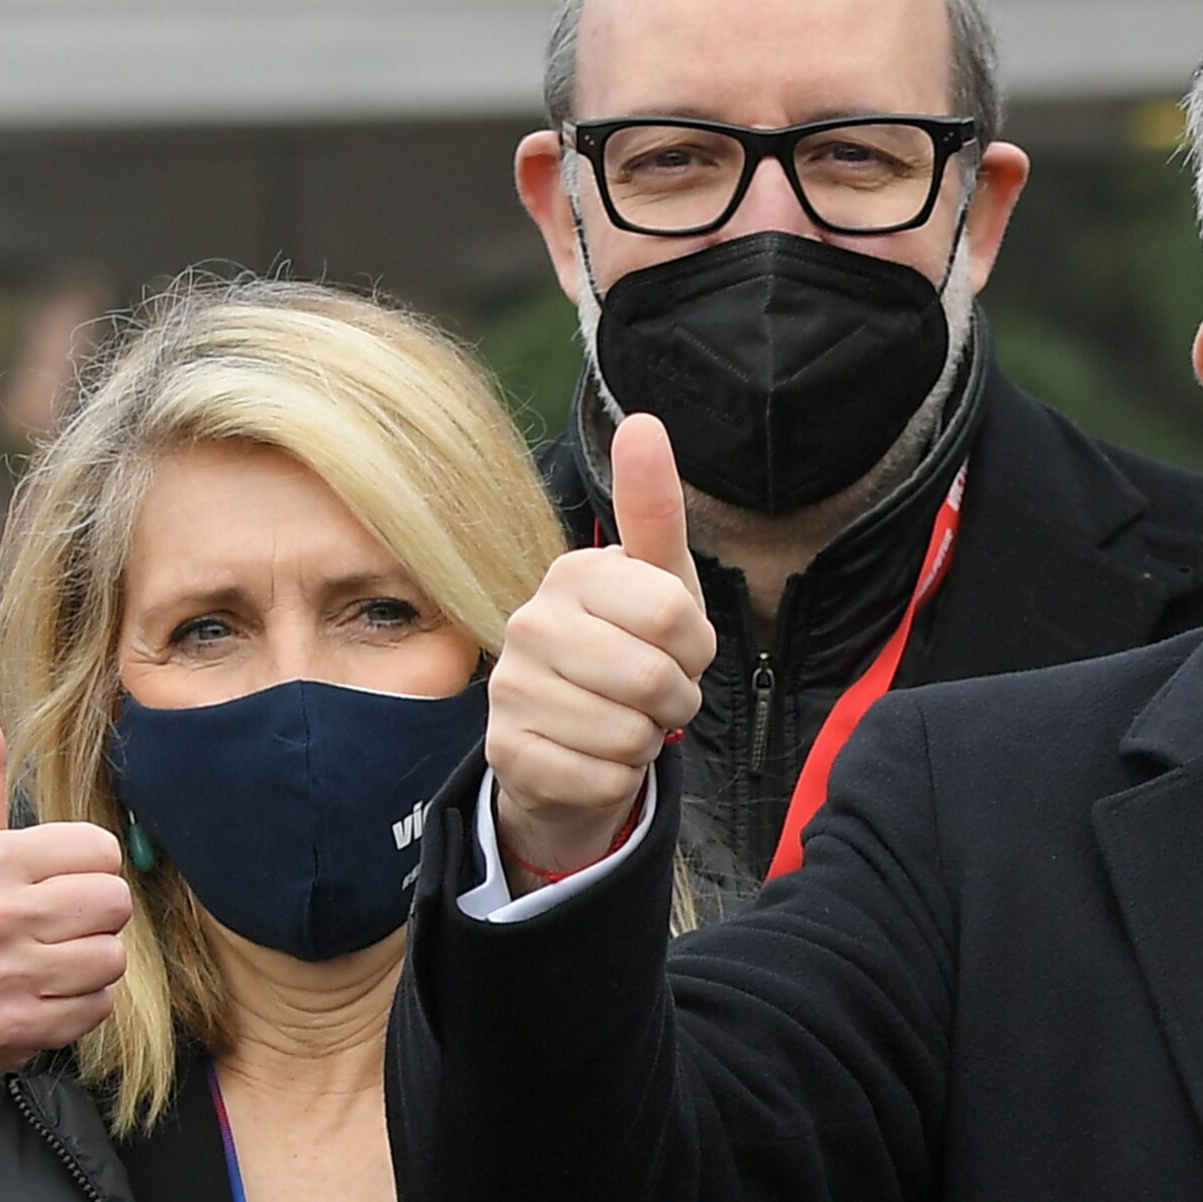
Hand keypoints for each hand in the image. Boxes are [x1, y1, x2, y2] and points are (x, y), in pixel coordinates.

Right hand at [0, 693, 130, 1097]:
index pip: (99, 849)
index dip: (87, 869)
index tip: (56, 884)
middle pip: (115, 902)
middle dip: (94, 917)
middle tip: (55, 928)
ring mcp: (6, 974)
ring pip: (112, 955)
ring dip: (89, 965)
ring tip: (46, 965)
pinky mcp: (19, 1027)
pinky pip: (98, 1005)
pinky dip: (79, 1007)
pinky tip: (40, 999)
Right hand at [488, 414, 713, 880]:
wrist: (574, 744)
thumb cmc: (629, 652)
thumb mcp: (659, 583)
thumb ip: (654, 508)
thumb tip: (643, 421)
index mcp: (573, 574)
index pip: (676, 616)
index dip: (696, 649)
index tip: (676, 648)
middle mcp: (528, 624)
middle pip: (655, 680)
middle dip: (675, 701)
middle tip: (653, 696)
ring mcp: (509, 692)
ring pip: (630, 736)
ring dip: (646, 742)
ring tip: (623, 723)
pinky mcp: (506, 757)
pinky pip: (604, 780)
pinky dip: (618, 781)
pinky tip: (594, 760)